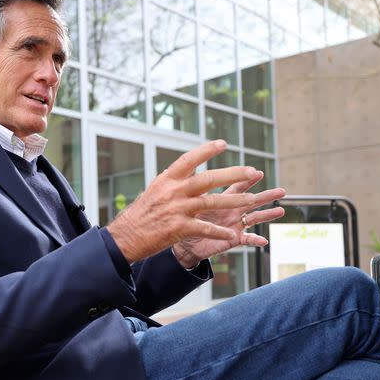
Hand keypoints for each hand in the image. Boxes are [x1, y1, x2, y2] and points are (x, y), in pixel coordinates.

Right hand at [106, 140, 264, 263]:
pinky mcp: (179, 228)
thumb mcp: (156, 189)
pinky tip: (232, 234)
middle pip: (208, 179)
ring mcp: (177, 209)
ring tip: (252, 200)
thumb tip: (192, 168)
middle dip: (233, 174)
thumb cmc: (142, 213)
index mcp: (168, 179)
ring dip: (234, 201)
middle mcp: (173, 191)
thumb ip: (175, 180)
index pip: (190, 160)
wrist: (126, 236)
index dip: (207, 150)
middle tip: (252, 171)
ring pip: (212, 202)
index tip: (223, 143)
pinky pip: (205, 228)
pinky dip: (220, 232)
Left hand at [172, 182, 285, 267]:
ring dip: (268, 215)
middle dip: (267, 196)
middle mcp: (232, 211)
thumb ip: (195, 190)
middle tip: (282, 191)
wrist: (184, 243)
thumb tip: (187, 171)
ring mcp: (235, 224)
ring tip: (281, 211)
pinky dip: (255, 240)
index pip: (238, 187)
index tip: (259, 173)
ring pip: (255, 218)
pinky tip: (264, 241)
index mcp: (223, 200)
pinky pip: (247, 240)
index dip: (247, 180)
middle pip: (253, 200)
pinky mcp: (233, 239)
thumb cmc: (187, 220)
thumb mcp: (191, 203)